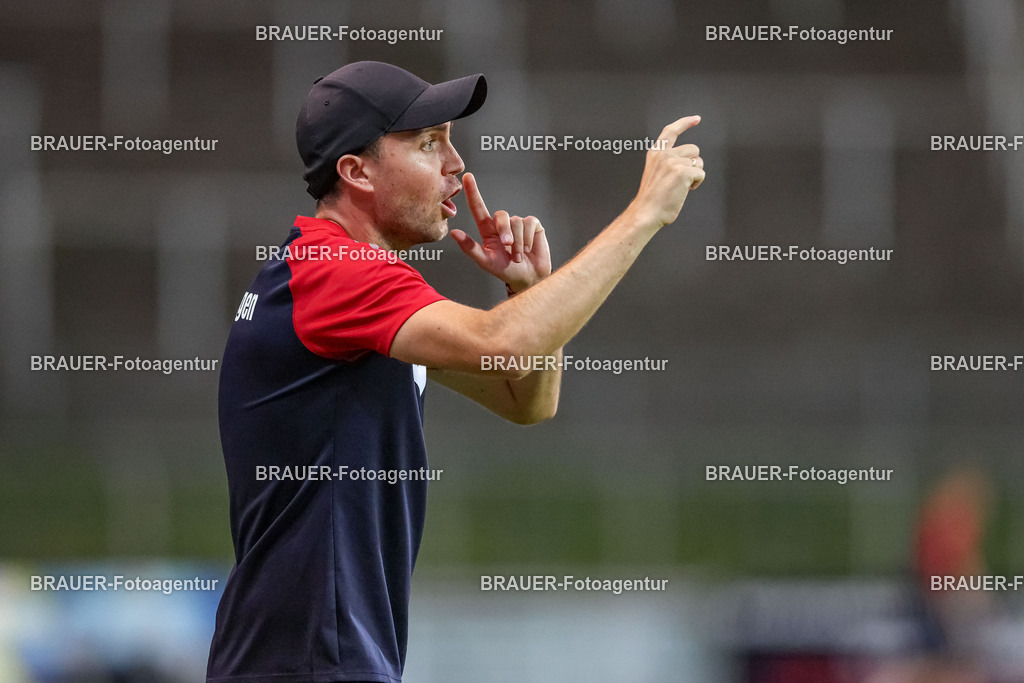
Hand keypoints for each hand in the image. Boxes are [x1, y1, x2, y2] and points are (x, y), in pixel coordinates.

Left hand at [449, 172, 551, 292]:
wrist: (528, 278)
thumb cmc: (505, 271)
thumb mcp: (486, 262)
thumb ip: (470, 248)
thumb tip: (454, 233)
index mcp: (487, 231)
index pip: (478, 208)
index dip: (473, 192)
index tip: (467, 177)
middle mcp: (502, 224)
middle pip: (501, 215)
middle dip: (505, 232)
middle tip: (508, 248)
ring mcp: (518, 224)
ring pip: (516, 221)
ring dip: (518, 242)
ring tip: (518, 256)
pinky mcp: (532, 225)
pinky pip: (529, 223)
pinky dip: (528, 238)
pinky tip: (528, 248)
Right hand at [628, 115, 705, 227]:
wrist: (646, 213)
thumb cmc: (652, 199)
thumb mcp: (655, 172)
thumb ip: (667, 161)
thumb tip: (691, 160)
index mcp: (656, 153)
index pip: (671, 131)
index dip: (685, 123)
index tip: (697, 119)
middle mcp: (664, 154)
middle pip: (693, 149)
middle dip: (693, 163)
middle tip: (681, 179)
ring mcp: (673, 162)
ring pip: (699, 161)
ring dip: (695, 174)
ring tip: (680, 186)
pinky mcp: (683, 172)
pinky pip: (701, 173)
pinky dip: (697, 183)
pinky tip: (685, 191)